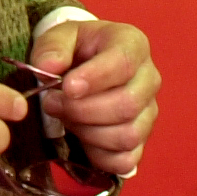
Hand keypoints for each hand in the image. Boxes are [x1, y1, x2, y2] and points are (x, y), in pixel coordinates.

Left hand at [31, 19, 159, 175]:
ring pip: (127, 136)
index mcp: (132, 45)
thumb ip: (52, 46)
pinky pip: (125, 160)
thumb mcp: (60, 35)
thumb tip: (47, 66)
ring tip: (65, 117)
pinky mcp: (141, 140)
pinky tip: (81, 138)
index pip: (123, 64)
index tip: (67, 87)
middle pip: (126, 105)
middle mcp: (148, 79)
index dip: (94, 78)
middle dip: (82, 109)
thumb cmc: (75, 48)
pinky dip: (98, 155)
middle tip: (52, 103)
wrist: (84, 64)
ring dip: (87, 132)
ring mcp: (148, 112)